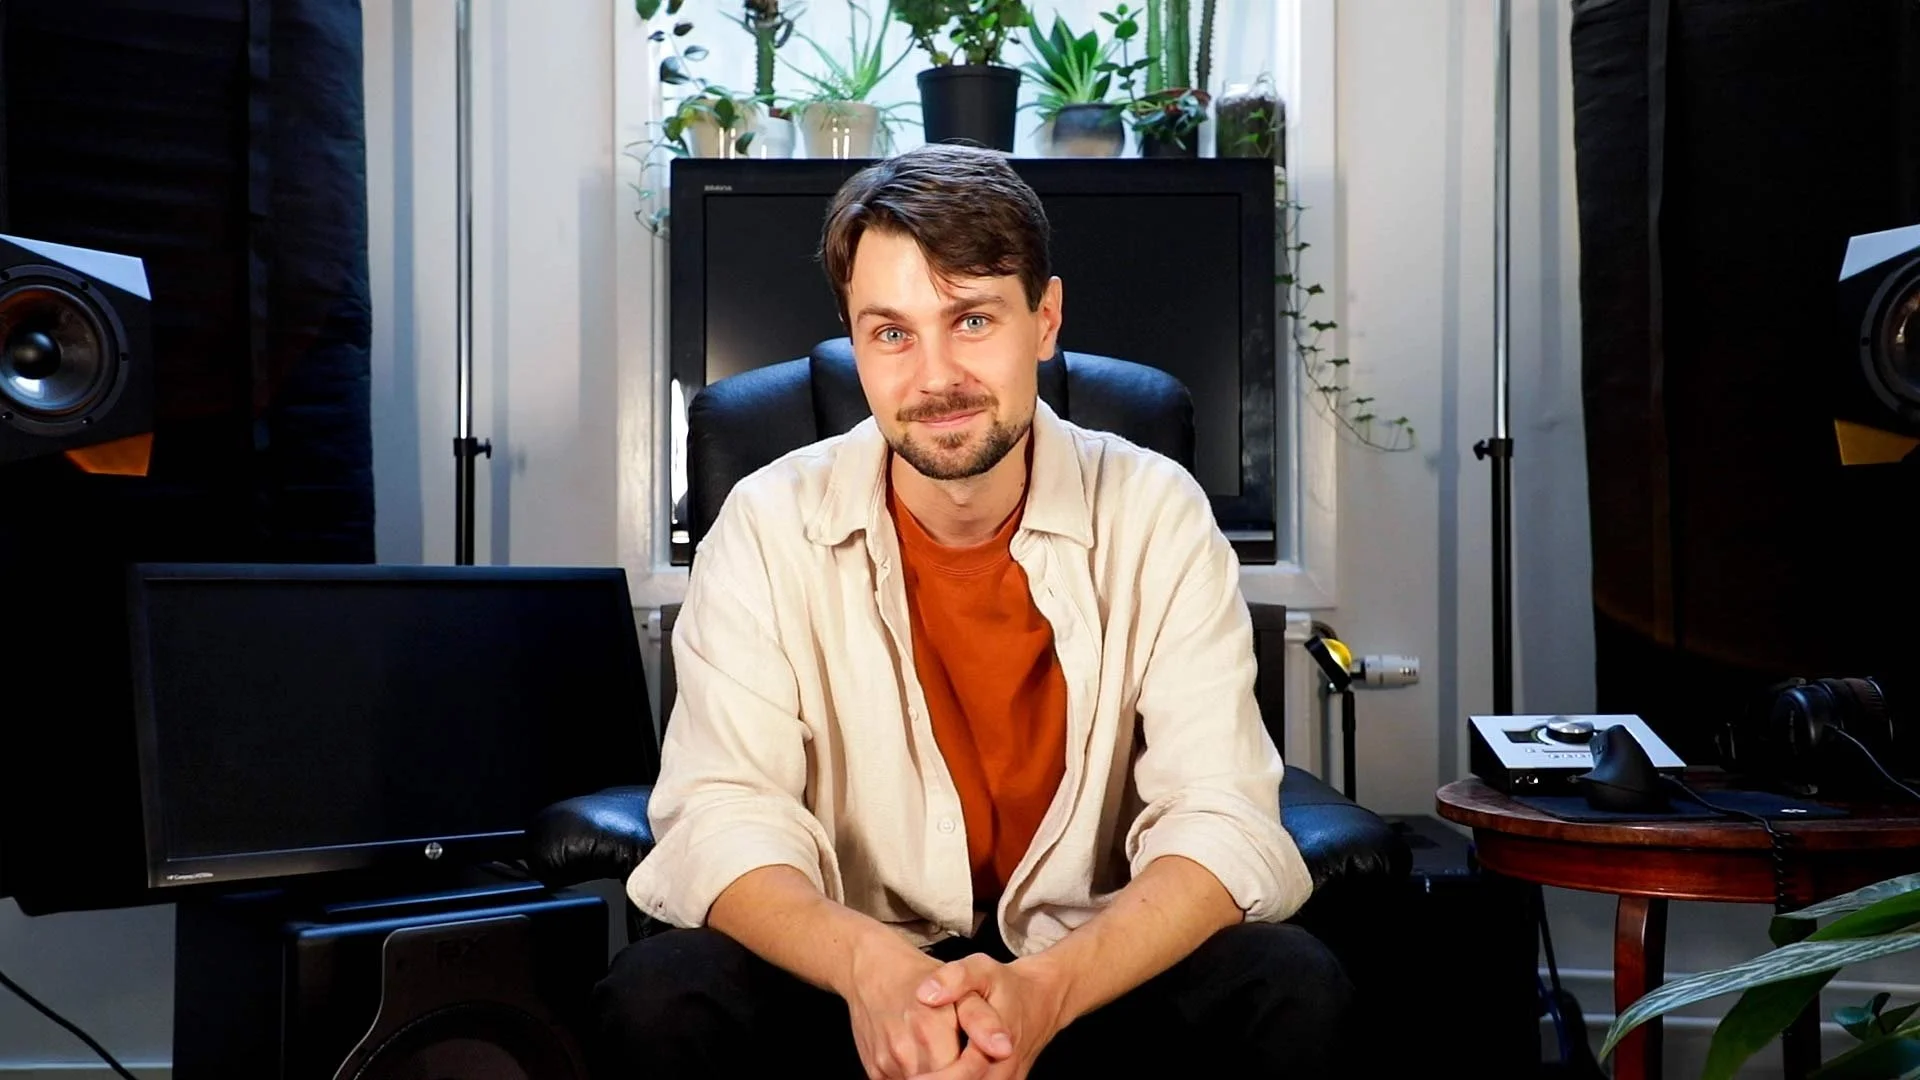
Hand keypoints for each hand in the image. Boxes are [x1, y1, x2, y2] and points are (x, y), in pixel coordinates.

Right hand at [842, 933, 1015, 1079]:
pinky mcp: (874, 1070)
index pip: (963, 1073)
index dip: (975, 1071)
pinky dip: (917, 1075)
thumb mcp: (959, 986)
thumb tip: (1005, 1049)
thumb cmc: (921, 975)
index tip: (981, 1063)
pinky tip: (922, 1057)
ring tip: (943, 1051)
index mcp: (931, 1030)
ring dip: (938, 1076)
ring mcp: (886, 1062)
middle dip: (957, 1075)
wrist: (871, 968)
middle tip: (961, 1053)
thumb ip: (983, 1020)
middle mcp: (904, 1051)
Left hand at [907, 954, 1072, 1079]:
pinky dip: (949, 1078)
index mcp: (998, 1048)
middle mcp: (1004, 1074)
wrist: (1042, 999)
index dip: (931, 1078)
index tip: (906, 1071)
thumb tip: (925, 995)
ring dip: (938, 1079)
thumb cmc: (1007, 986)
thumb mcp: (982, 969)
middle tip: (903, 1071)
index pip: (959, 1076)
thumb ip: (955, 978)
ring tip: (912, 1072)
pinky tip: (929, 1071)